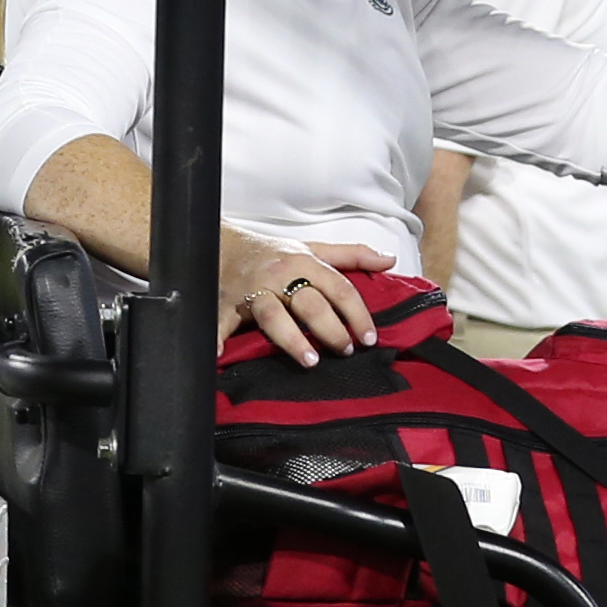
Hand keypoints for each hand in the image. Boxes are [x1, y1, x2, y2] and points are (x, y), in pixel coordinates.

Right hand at [221, 232, 393, 363]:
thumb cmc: (273, 252)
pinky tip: (219, 353)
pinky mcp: (226, 304)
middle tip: (345, 351)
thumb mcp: (314, 248)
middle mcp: (280, 276)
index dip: (357, 314)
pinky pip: (221, 321)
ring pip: (273, 315)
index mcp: (304, 262)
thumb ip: (352, 256)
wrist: (224, 244)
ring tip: (310, 361)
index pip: (339, 288)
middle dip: (331, 330)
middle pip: (310, 304)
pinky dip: (217, 337)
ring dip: (291, 339)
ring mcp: (252, 291)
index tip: (369, 337)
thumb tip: (389, 260)